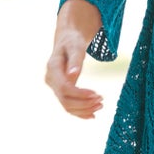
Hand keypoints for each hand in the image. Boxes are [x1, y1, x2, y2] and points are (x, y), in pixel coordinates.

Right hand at [45, 0, 103, 118]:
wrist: (67, 39)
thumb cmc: (73, 40)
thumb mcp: (76, 46)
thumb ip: (75, 60)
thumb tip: (72, 75)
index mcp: (53, 69)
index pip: (65, 88)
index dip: (81, 95)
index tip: (97, 94)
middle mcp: (51, 80)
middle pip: (65, 101)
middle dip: (84, 104)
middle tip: (102, 101)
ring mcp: (54, 86)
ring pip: (67, 106)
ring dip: (84, 109)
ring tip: (100, 106)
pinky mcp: (61, 89)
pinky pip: (68, 105)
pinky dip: (80, 112)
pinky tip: (92, 114)